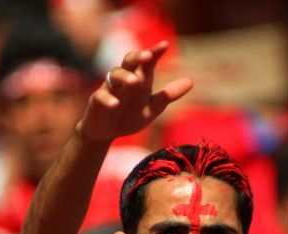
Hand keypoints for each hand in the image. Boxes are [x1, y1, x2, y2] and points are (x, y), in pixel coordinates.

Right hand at [77, 41, 192, 141]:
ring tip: (135, 82)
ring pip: (114, 75)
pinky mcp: (96, 102)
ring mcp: (109, 89)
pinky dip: (107, 99)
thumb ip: (168, 95)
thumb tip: (191, 81)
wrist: (106, 133)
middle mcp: (124, 81)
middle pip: (128, 62)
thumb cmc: (129, 116)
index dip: (155, 53)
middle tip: (148, 56)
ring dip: (124, 77)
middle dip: (137, 57)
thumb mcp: (152, 108)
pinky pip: (100, 96)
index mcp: (139, 80)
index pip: (147, 63)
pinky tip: (115, 104)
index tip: (165, 45)